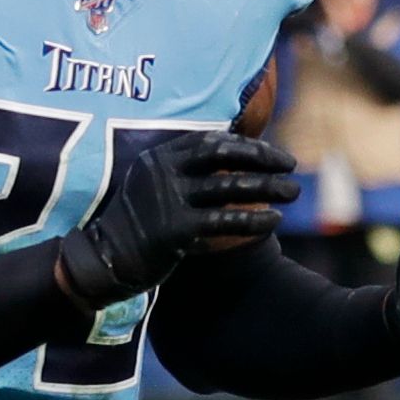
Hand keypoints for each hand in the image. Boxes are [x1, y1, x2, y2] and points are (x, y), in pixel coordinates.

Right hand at [52, 131, 300, 308]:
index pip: (210, 141)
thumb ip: (183, 169)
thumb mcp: (153, 184)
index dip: (245, 144)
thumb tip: (232, 156)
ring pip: (229, 187)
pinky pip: (225, 221)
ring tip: (293, 191)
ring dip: (267, 187)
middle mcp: (163, 172)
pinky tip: (274, 220)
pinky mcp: (175, 230)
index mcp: (159, 157)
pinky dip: (254, 219)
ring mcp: (168, 200)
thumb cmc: (139, 222)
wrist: (107, 258)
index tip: (271, 152)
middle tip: (290, 165)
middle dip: (262, 158)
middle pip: (224, 156)